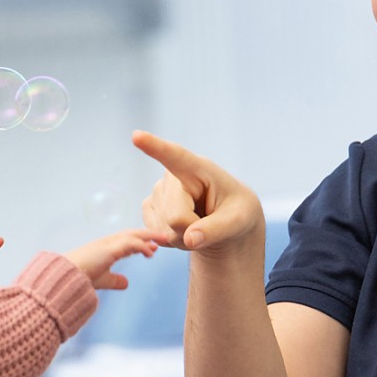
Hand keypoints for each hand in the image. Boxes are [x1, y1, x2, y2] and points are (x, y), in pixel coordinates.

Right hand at [64, 227, 166, 289]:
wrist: (66, 278)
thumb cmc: (80, 279)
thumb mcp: (102, 280)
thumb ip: (114, 280)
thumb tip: (127, 283)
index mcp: (105, 249)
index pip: (126, 241)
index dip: (140, 243)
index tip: (153, 248)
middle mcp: (107, 243)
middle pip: (131, 234)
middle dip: (148, 235)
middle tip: (164, 238)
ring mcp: (107, 244)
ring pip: (132, 235)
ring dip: (149, 236)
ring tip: (163, 240)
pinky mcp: (109, 249)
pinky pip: (130, 243)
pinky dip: (142, 245)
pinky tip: (151, 252)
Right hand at [131, 130, 263, 252]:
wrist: (226, 223)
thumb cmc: (237, 214)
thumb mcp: (238, 221)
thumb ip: (217, 229)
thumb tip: (189, 239)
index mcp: (199, 168)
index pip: (175, 156)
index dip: (155, 146)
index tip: (137, 136)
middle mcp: (172, 176)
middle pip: (175, 217)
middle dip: (192, 230)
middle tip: (209, 225)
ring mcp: (157, 191)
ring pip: (164, 229)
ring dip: (184, 237)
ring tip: (198, 225)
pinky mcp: (149, 207)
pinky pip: (156, 234)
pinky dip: (173, 240)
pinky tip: (185, 229)